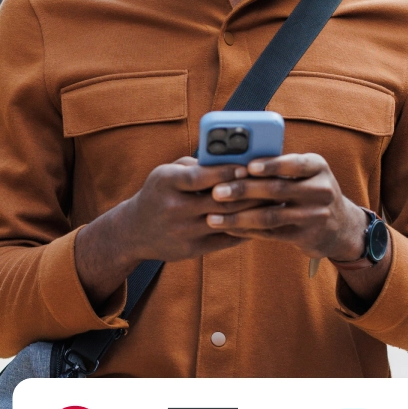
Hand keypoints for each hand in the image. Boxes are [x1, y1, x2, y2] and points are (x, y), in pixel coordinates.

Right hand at [75, 157, 261, 306]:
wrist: (134, 231)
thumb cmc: (158, 193)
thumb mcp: (166, 173)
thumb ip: (195, 165)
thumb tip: (230, 158)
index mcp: (166, 183)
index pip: (199, 177)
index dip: (225, 172)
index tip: (248, 166)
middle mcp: (173, 209)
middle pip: (219, 200)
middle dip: (248, 192)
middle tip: (272, 183)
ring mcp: (183, 232)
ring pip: (226, 220)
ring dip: (253, 211)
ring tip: (273, 202)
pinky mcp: (192, 250)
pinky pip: (225, 239)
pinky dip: (245, 229)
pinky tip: (262, 221)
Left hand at [206, 153, 391, 306]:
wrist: (341, 225)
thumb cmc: (310, 190)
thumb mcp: (306, 173)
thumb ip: (278, 167)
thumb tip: (233, 161)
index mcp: (318, 166)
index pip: (295, 163)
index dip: (271, 165)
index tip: (247, 166)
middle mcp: (321, 190)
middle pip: (277, 189)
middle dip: (243, 190)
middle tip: (216, 192)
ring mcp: (316, 216)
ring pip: (271, 216)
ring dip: (238, 217)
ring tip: (213, 217)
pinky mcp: (307, 237)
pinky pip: (271, 234)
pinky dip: (247, 231)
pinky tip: (228, 229)